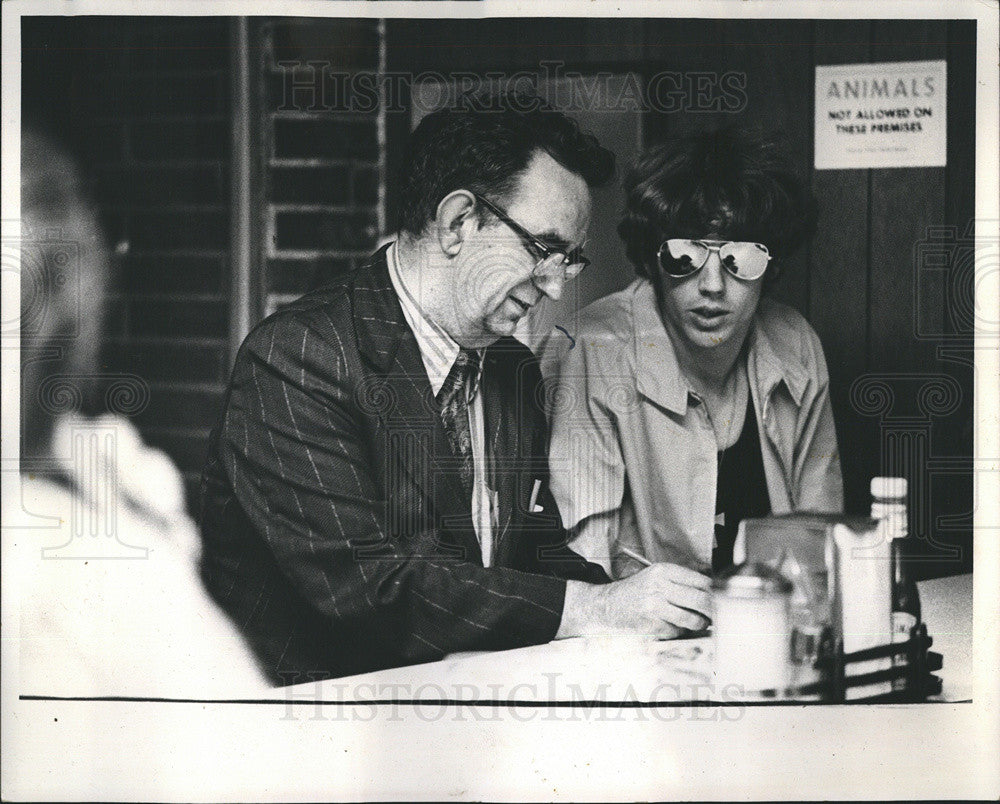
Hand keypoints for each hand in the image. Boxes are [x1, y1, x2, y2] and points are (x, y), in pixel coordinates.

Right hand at [557, 562, 711, 639]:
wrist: (607, 605)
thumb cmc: (635, 592)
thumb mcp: (655, 577)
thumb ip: (681, 582)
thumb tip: (712, 594)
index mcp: (663, 570)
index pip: (701, 581)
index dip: (715, 593)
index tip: (720, 600)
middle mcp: (659, 586)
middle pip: (701, 600)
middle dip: (713, 611)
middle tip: (716, 616)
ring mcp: (655, 606)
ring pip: (692, 619)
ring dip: (699, 625)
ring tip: (698, 624)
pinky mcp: (651, 624)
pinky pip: (677, 632)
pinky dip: (679, 632)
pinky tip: (672, 627)